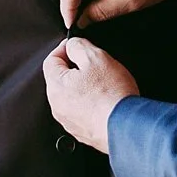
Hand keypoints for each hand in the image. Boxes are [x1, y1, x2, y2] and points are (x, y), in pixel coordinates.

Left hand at [41, 35, 138, 151]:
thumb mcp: (95, 57)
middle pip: (61, 78)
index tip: (77, 45)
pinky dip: (90, 103)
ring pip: (71, 95)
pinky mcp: (81, 131)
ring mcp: (69, 120)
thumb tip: (72, 45)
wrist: (126, 126)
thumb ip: (78, 46)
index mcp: (56, 86)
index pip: (51, 59)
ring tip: (103, 84)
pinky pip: (82, 111)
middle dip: (75, 68)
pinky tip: (105, 100)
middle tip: (95, 65)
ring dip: (84, 87)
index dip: (65, 48)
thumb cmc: (112, 95)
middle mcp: (57, 106)